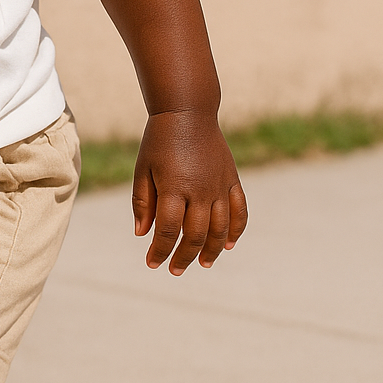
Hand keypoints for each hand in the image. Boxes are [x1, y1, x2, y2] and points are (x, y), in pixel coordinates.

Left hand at [132, 111, 246, 273]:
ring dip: (213, 250)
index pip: (168, 230)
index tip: (153, 264)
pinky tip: (229, 244)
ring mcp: (219, 185)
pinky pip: (239, 210)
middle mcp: (200, 190)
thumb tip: (143, 234)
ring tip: (204, 264)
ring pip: (221, 228)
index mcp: (174, 188)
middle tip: (175, 270)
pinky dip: (236, 229)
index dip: (161, 251)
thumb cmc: (159, 142)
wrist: (187, 112)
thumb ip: (143, 203)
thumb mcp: (143, 170)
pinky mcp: (231, 179)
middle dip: (184, 256)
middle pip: (196, 235)